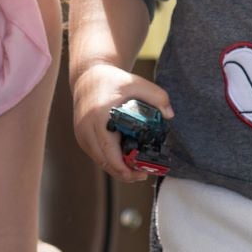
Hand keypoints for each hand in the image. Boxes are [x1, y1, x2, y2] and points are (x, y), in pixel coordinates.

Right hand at [72, 63, 172, 181]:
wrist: (88, 77)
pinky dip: (110, 161)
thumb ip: (157, 96)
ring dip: (118, 169)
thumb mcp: (137, 82)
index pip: (109, 151)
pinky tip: (125, 162)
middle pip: (105, 162)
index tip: (142, 172)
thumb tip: (170, 115)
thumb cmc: (114, 80)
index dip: (124, 168)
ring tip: (137, 170)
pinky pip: (97, 156)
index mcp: (100, 115)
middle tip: (144, 174)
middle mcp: (86, 127)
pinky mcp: (81, 137)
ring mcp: (81, 134)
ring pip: (100, 162)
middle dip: (125, 173)